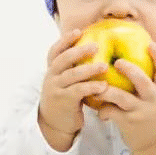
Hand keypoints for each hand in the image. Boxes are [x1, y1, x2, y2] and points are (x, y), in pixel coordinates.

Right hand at [38, 29, 108, 149]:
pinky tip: (104, 86)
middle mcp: (51, 76)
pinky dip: (91, 87)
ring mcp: (56, 88)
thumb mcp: (65, 81)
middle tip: (96, 46)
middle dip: (79, 51)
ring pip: (72, 75)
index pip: (55, 50)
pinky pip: (78, 91)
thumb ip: (73, 68)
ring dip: (89, 69)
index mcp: (52, 69)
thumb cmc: (65, 98)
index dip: (65, 40)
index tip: (78, 31)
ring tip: (104, 66)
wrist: (54, 123)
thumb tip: (94, 50)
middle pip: (63, 59)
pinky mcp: (64, 101)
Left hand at [89, 42, 155, 154]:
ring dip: (107, 90)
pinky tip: (98, 111)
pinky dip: (103, 110)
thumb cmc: (151, 114)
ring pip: (122, 98)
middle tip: (118, 62)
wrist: (155, 143)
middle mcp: (153, 100)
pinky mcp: (129, 123)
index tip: (149, 42)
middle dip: (129, 70)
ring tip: (98, 85)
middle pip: (143, 81)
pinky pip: (111, 112)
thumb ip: (148, 83)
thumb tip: (131, 59)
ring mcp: (141, 112)